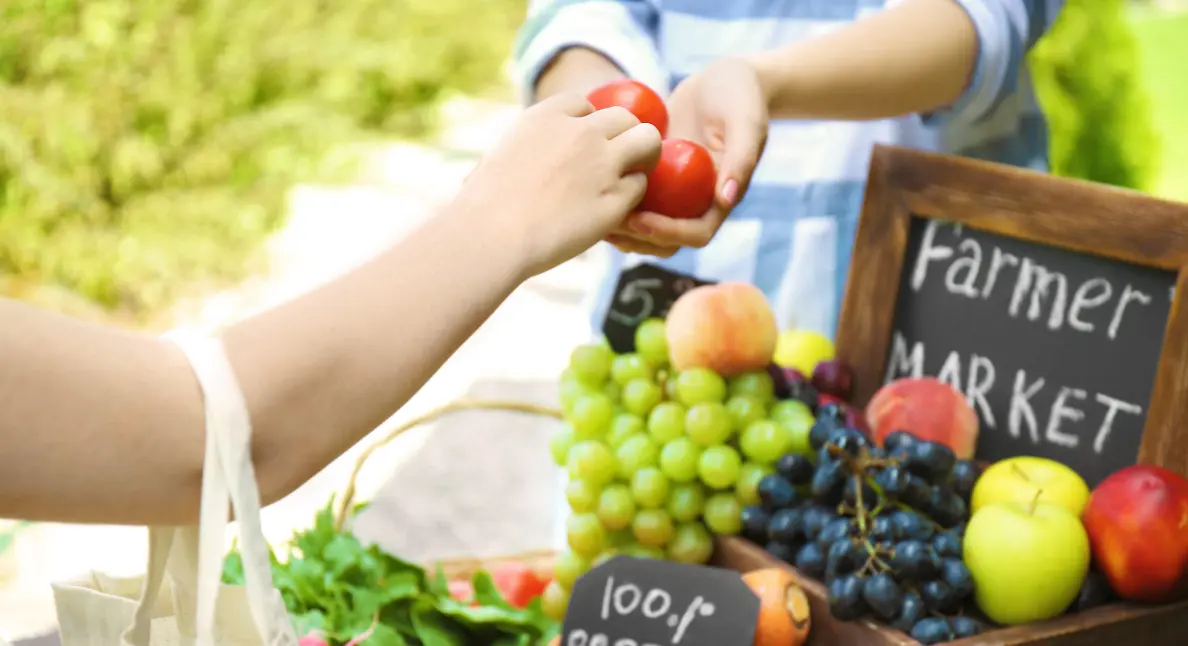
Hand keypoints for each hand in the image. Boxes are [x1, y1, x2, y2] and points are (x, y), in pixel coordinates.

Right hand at [459, 93, 661, 276]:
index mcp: (548, 116)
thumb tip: (515, 158)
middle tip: (618, 160)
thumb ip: (524, 147)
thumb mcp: (500, 155)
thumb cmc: (484, 205)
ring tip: (630, 178)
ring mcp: (603, 164)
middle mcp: (582, 132)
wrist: (493, 235)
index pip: (584, 104)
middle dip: (624, 136)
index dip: (587, 125)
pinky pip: (639, 186)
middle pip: (625, 117)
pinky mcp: (615, 199)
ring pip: (648, 142)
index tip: (581, 146)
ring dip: (643, 158)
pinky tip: (614, 210)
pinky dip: (631, 197)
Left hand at [608, 58, 768, 255]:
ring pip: (644, 224)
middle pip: (665, 240)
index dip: (668, 234)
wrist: (723, 78)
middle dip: (637, 238)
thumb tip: (725, 199)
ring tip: (591, 210)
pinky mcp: (654, 174)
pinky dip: (612, 196)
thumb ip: (742, 157)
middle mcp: (694, 201)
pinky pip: (631, 195)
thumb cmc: (740, 96)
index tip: (640, 220)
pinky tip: (588, 185)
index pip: (696, 234)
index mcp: (719, 198)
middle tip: (608, 222)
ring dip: (620, 226)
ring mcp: (672, 191)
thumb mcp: (746, 121)